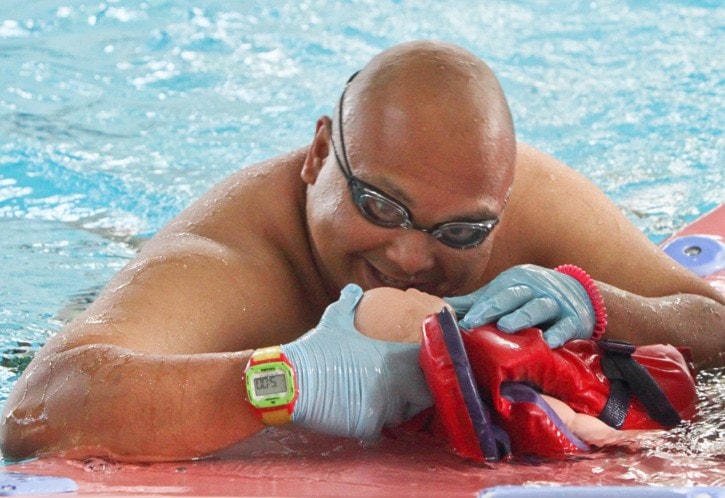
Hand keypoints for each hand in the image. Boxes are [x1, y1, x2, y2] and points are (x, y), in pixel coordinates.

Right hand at [281, 284, 432, 440]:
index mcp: (389, 357)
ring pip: (404, 415)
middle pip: (424, 393)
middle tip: (407, 389)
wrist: (290, 381)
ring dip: (398, 411)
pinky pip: (381, 431)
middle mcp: (391, 383)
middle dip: (419, 393)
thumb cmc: (314, 350)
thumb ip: (347, 304)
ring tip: (383, 403)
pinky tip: (363, 418)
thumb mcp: (332, 321)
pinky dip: (375, 427)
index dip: (427, 364)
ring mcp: (381, 407)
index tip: (420, 364)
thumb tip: (353, 289)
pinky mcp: (367, 426)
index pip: (425, 363)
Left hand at [444, 264, 594, 347]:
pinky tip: (548, 342)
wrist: (582, 293)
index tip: (462, 321)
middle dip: (494, 307)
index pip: (495, 294)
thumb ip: (479, 301)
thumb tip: (446, 306)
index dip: (478, 307)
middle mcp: (535, 288)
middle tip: (475, 320)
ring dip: (522, 316)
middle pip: (513, 296)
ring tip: (506, 327)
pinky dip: (558, 333)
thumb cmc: (534, 294)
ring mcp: (556, 302)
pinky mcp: (574, 319)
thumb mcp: (508, 292)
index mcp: (516, 281)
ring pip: (539, 307)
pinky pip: (566, 326)